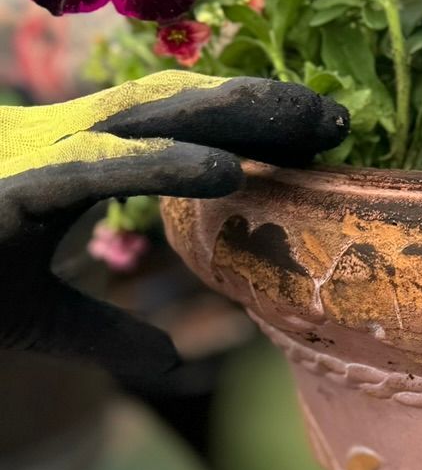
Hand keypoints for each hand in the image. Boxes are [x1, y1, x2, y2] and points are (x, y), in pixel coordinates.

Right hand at [0, 73, 346, 380]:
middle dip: (259, 106)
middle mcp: (53, 141)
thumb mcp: (42, 318)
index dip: (242, 123)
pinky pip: (94, 167)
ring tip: (310, 125)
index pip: (168, 121)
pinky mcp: (8, 193)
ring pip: (145, 116)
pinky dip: (161, 163)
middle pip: (173, 105)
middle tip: (340, 120)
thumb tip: (169, 363)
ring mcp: (31, 158)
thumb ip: (108, 334)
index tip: (316, 137)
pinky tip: (225, 171)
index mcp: (62, 157)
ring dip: (232, 115)